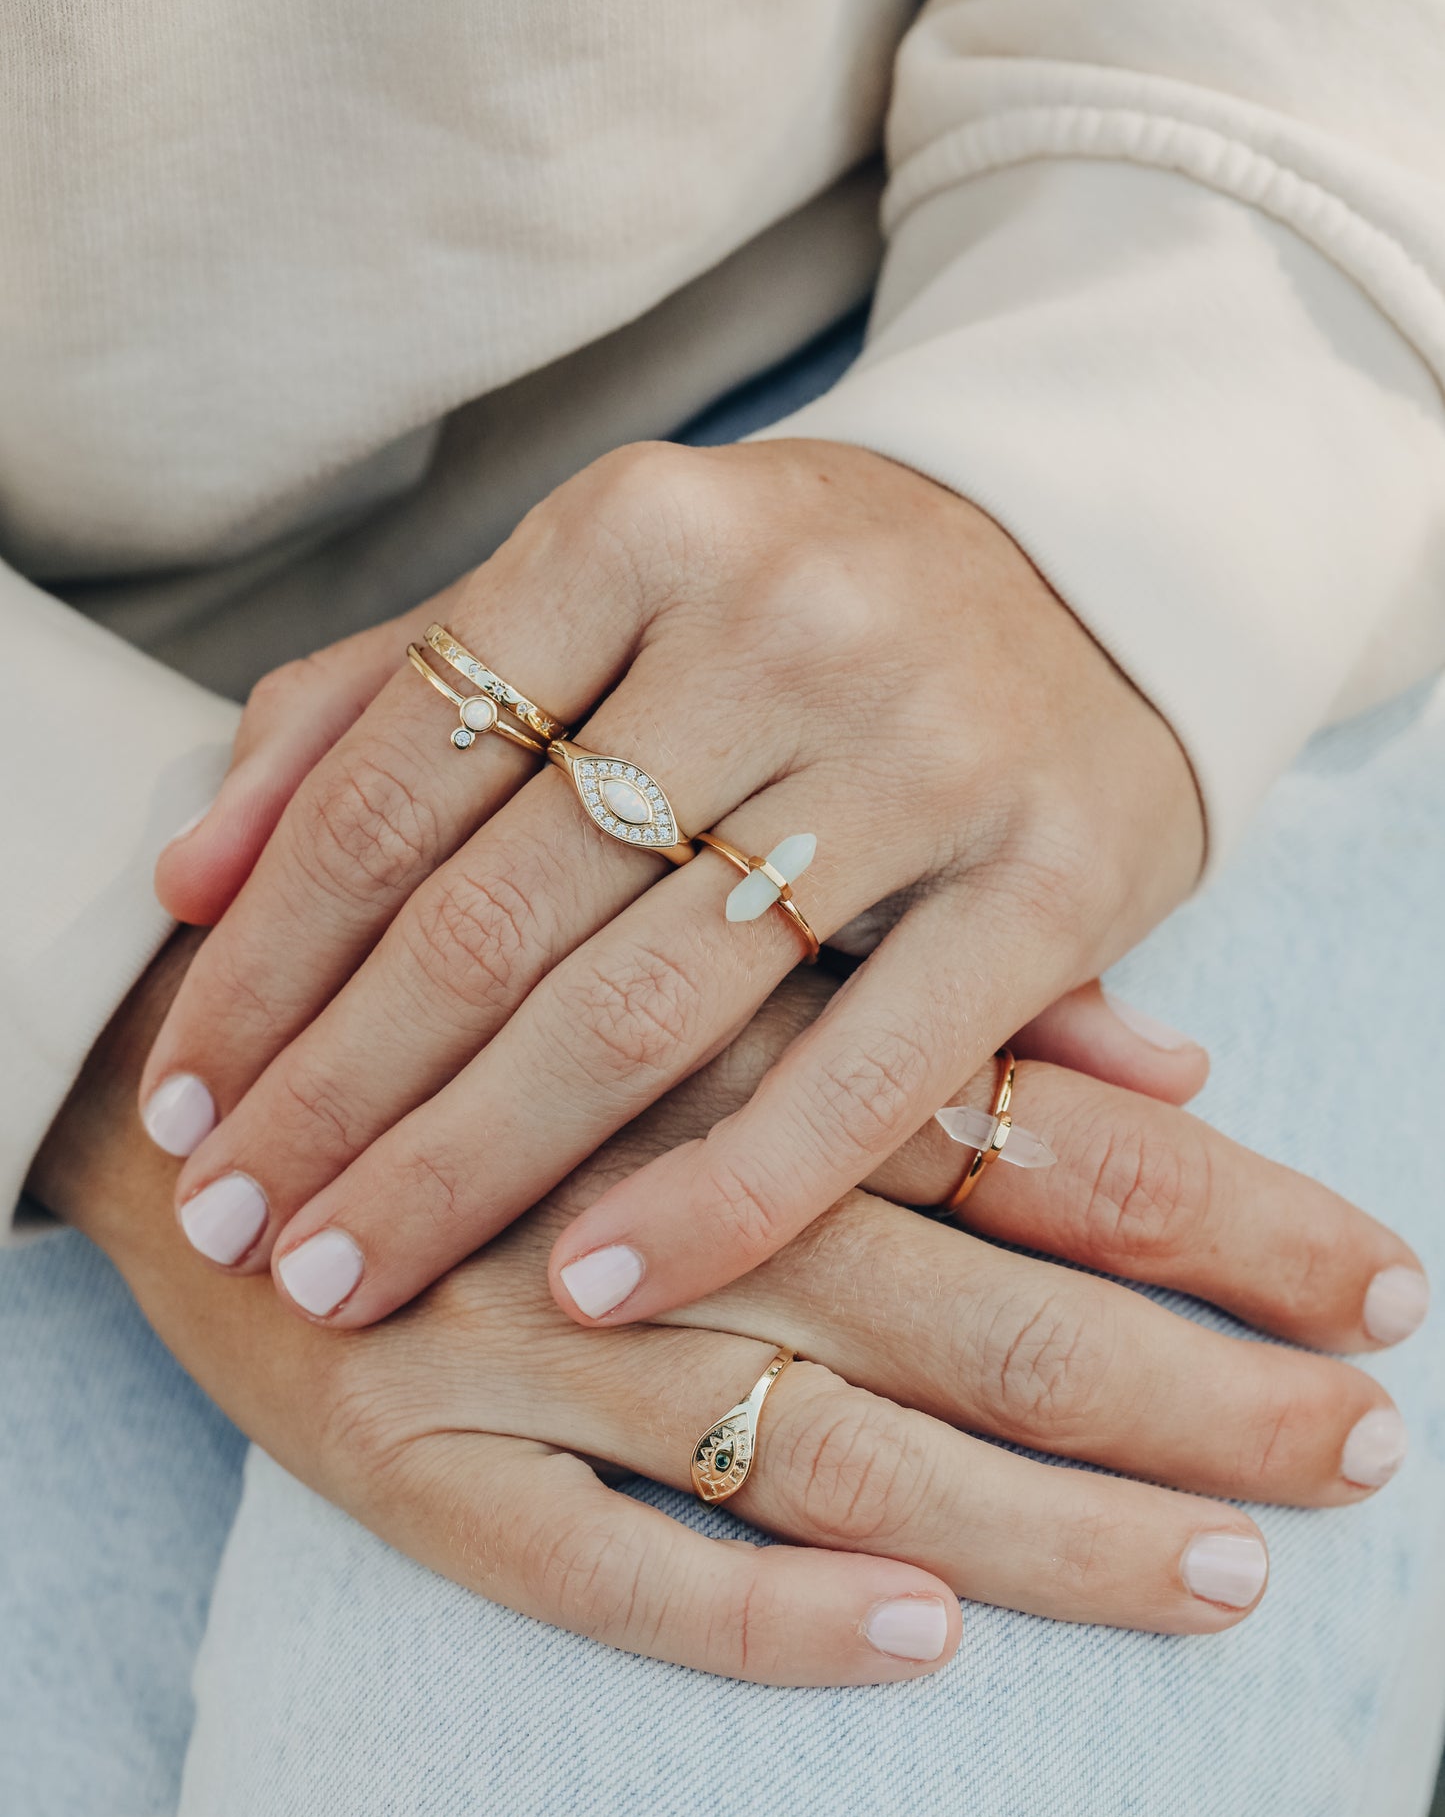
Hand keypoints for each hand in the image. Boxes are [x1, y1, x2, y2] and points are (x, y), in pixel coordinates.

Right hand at [44, 936, 1420, 1683]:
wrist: (160, 1050)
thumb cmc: (452, 973)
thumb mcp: (657, 907)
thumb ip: (915, 976)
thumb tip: (1170, 1041)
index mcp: (722, 1039)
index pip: (1027, 1136)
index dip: (1219, 1214)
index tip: (1377, 1286)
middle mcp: (644, 1192)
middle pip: (971, 1311)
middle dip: (1189, 1391)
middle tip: (1365, 1447)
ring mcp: (519, 1337)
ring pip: (824, 1454)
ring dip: (1044, 1527)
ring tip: (1233, 1575)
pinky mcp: (400, 1453)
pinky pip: (593, 1562)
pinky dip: (755, 1611)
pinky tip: (919, 1644)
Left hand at [139, 439, 1207, 1326]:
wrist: (1110, 569)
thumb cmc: (804, 604)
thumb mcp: (594, 596)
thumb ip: (386, 706)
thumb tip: (192, 876)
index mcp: (634, 530)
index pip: (391, 783)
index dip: (264, 966)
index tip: (187, 1107)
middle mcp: (777, 623)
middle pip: (493, 913)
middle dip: (335, 1098)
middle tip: (235, 1227)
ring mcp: (923, 753)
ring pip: (645, 1008)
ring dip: (470, 1166)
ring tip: (347, 1274)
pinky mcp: (1053, 882)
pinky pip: (855, 1084)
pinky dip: (713, 1199)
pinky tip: (585, 1285)